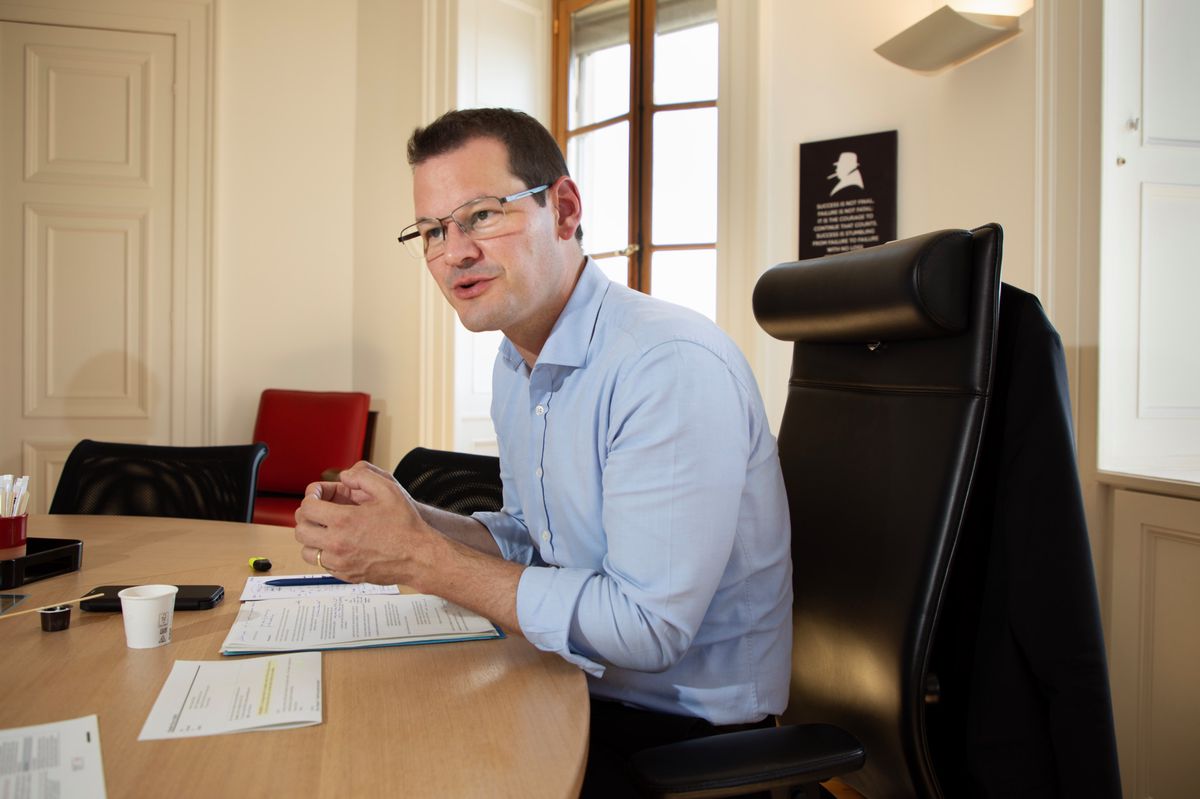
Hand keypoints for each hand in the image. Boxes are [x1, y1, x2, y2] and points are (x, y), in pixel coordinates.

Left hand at [293, 461, 437, 587]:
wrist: (418, 557)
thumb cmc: (405, 526)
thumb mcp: (388, 489)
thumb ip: (362, 476)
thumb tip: (344, 477)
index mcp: (344, 521)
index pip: (308, 507)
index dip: (311, 496)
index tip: (318, 494)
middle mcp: (337, 543)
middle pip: (301, 530)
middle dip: (307, 516)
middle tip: (319, 510)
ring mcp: (340, 562)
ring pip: (307, 551)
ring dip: (312, 537)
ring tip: (325, 529)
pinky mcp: (345, 575)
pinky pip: (322, 565)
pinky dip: (324, 553)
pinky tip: (338, 544)